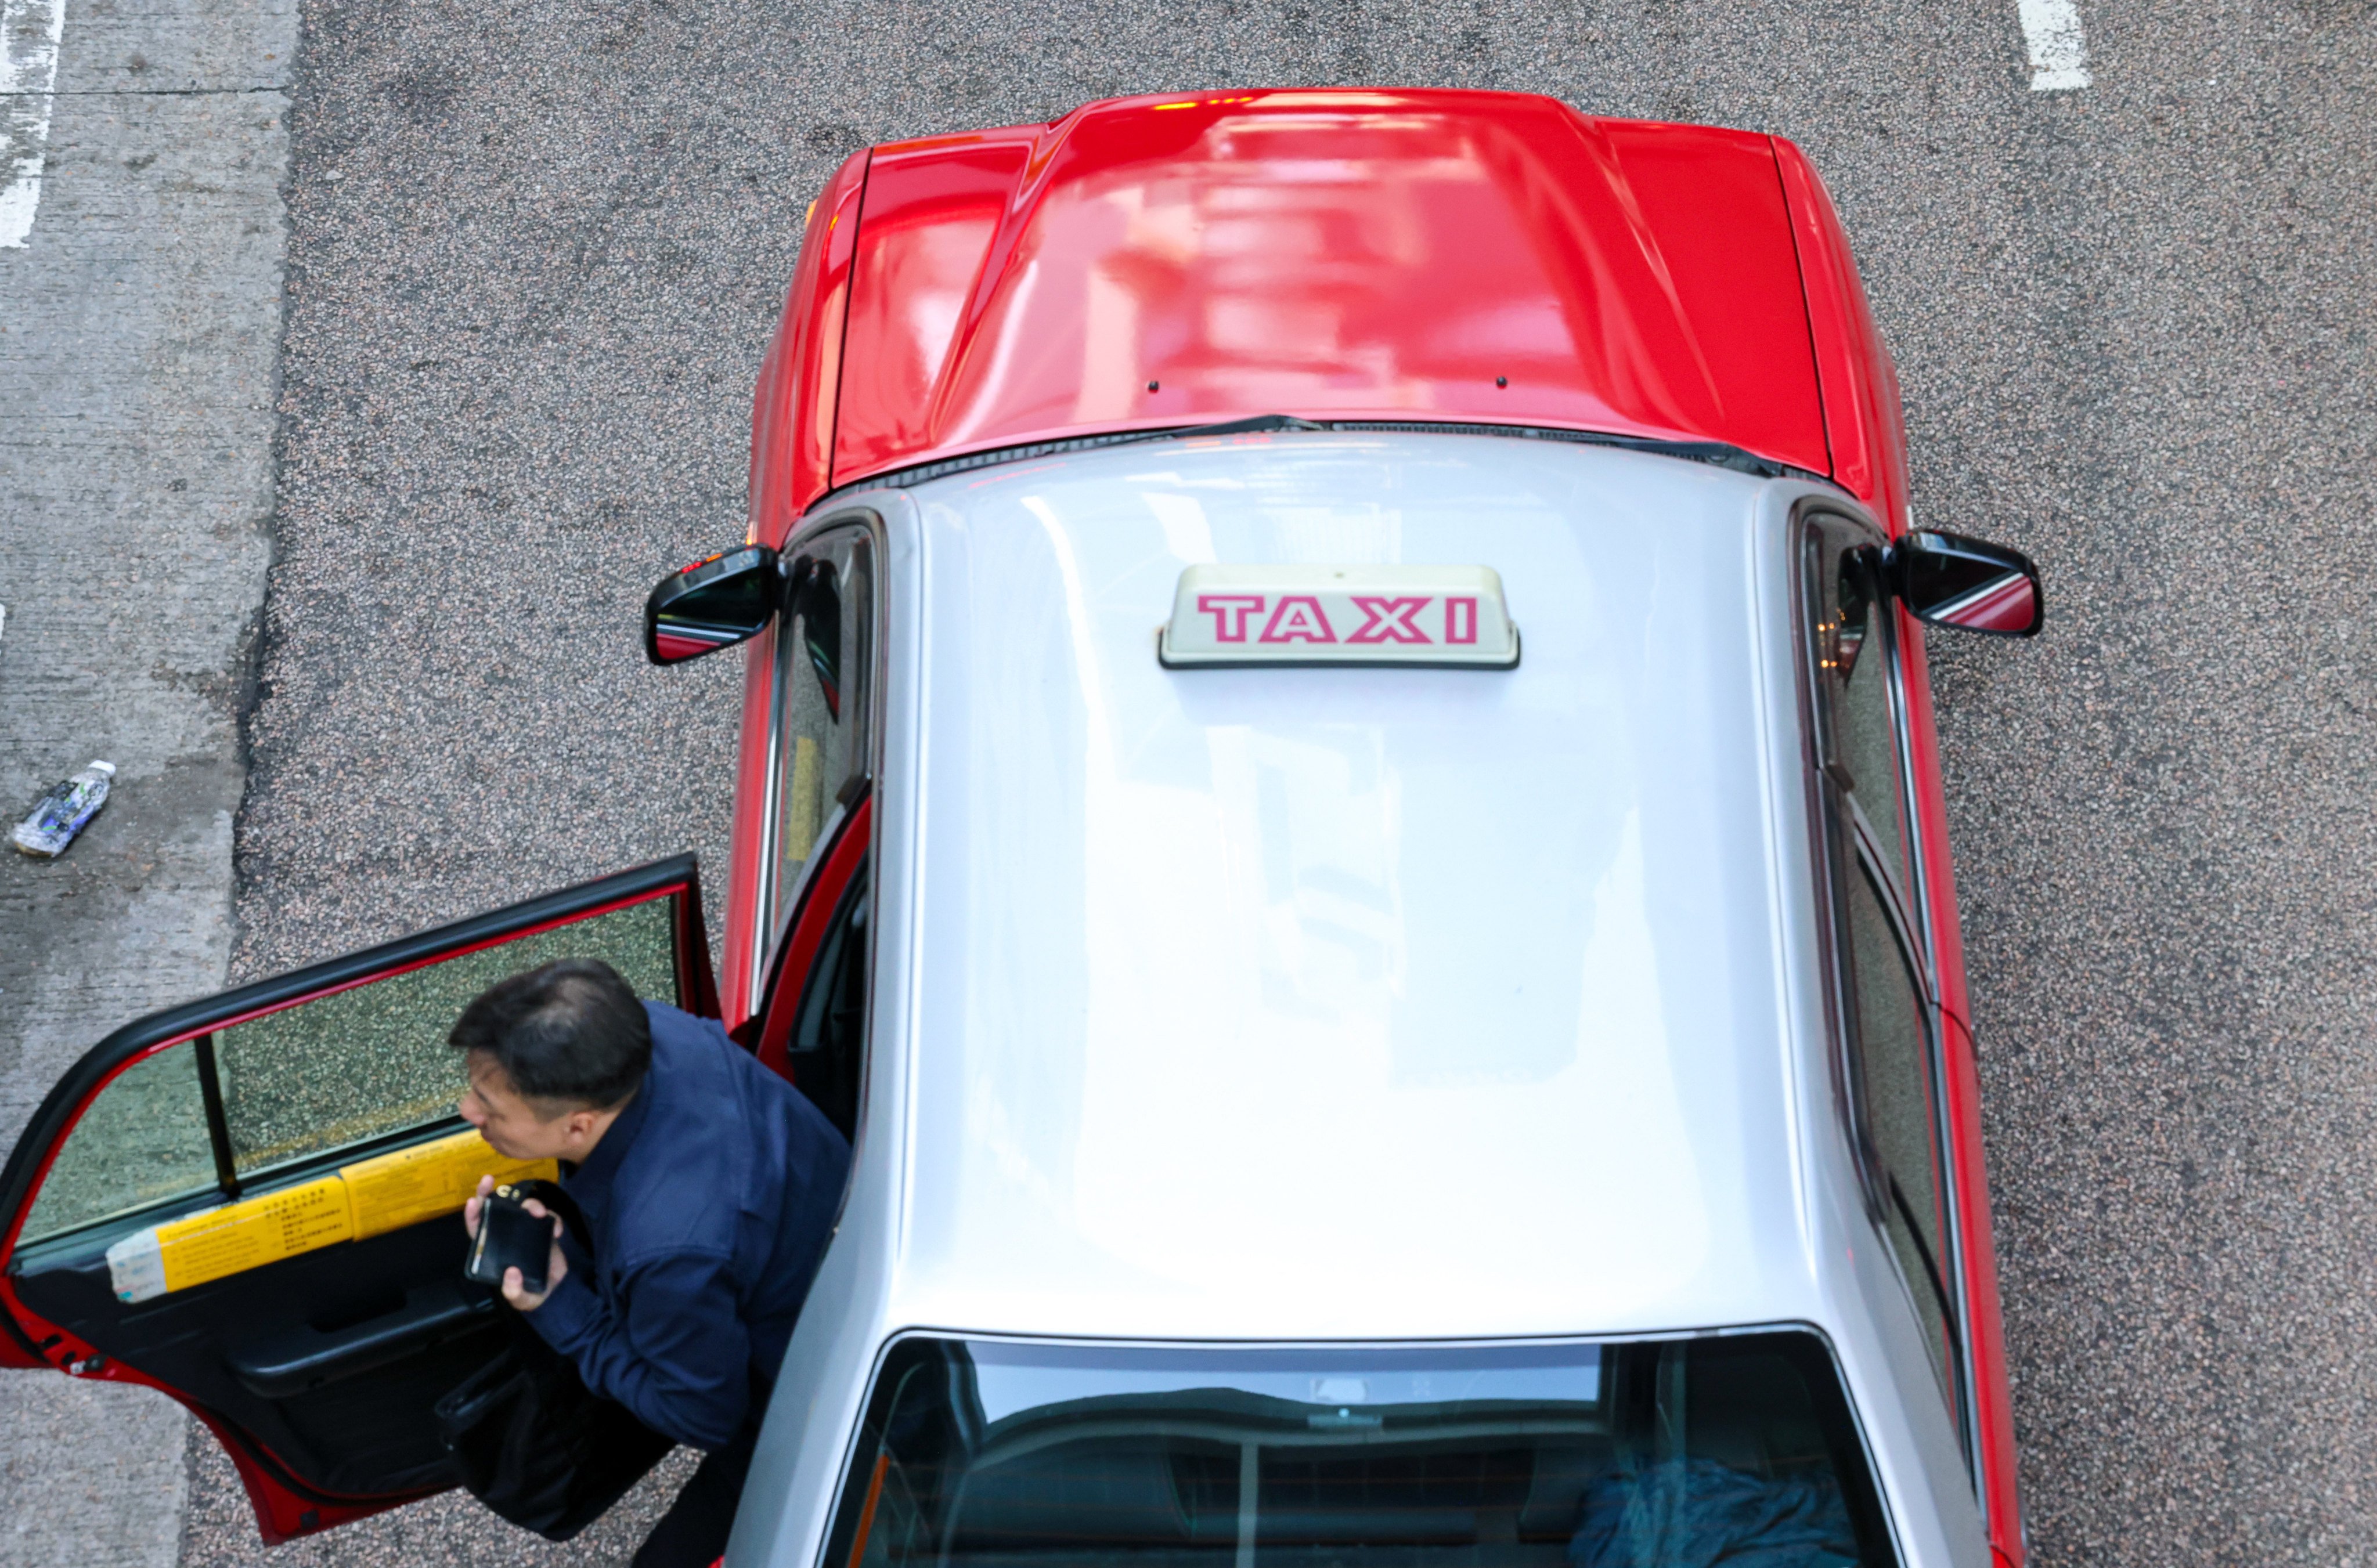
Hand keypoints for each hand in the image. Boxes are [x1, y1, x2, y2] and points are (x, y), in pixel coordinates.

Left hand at [465, 1175, 568, 1312]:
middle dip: (489, 1193)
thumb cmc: (532, 1295)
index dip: (473, 1216)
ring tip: (539, 1213)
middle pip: (494, 1210)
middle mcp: (507, 1236)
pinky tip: (557, 1232)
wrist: (559, 1293)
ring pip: (522, 1208)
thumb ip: (514, 1291)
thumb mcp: (521, 1299)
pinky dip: (553, 1219)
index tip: (473, 1202)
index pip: (478, 1229)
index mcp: (494, 1250)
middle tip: (488, 1179)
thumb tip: (512, 1272)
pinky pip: (548, 1217)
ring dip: (530, 1204)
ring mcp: (526, 1231)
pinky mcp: (545, 1230)